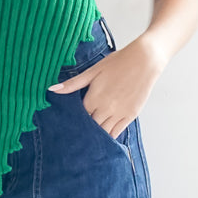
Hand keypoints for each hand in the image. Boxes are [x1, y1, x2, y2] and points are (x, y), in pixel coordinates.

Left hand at [47, 36, 162, 138]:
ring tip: (89, 138)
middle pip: (90, 126)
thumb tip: (52, 89)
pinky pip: (117, 132)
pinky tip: (104, 136)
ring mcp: (119, 113)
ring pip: (103, 132)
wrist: (144, 60)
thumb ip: (73, 84)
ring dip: (96, 135)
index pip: (79, 116)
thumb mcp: (93, 71)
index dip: (74, 120)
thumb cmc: (118, 62)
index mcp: (93, 98)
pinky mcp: (131, 115)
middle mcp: (105, 108)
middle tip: (77, 134)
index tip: (69, 123)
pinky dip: (110, 135)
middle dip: (84, 129)